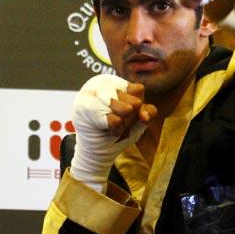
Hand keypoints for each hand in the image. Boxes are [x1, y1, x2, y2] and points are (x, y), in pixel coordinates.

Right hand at [70, 74, 156, 192]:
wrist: (95, 152)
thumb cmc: (116, 131)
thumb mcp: (137, 120)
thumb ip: (147, 112)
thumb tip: (144, 116)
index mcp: (113, 81)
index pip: (138, 89)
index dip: (137, 108)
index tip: (125, 115)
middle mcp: (101, 82)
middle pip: (134, 101)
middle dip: (131, 119)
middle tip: (117, 123)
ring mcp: (92, 94)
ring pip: (127, 109)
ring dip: (124, 125)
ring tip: (112, 126)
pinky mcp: (87, 109)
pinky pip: (116, 120)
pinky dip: (116, 131)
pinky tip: (107, 131)